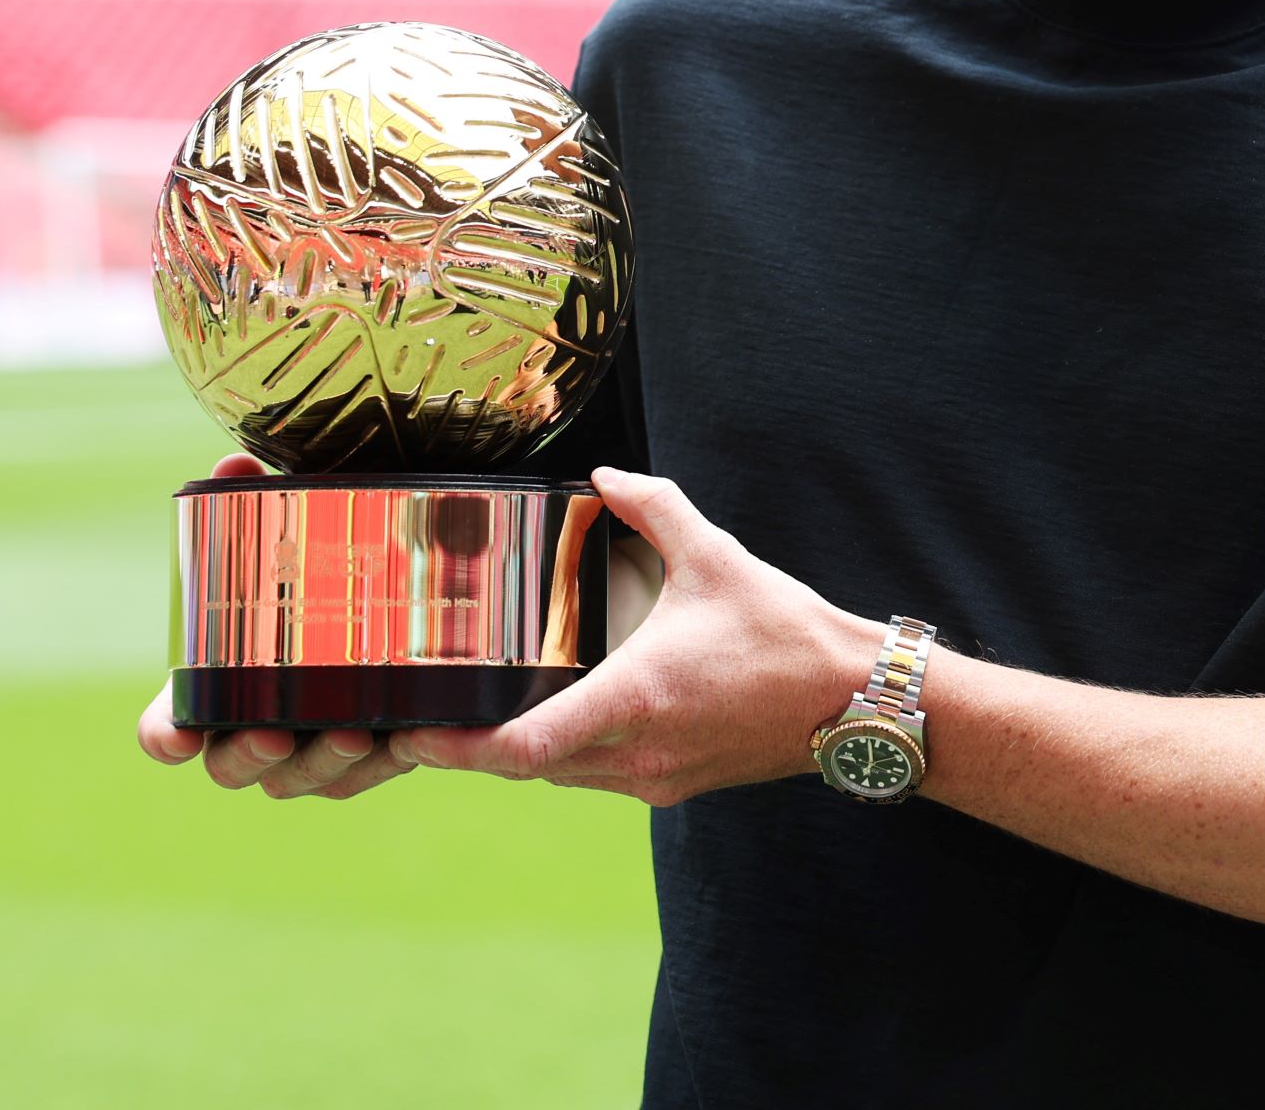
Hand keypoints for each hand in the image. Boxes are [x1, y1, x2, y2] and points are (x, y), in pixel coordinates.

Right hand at [135, 452, 415, 802]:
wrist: (415, 572)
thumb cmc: (329, 553)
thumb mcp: (306, 520)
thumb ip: (261, 494)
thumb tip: (233, 466)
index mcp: (221, 676)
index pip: (171, 722)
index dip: (166, 734)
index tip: (177, 736)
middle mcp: (259, 719)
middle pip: (232, 765)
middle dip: (246, 758)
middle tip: (273, 734)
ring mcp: (313, 740)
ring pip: (300, 778)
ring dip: (320, 764)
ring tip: (351, 730)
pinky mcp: (373, 745)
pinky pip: (369, 771)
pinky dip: (383, 761)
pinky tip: (405, 737)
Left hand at [388, 468, 880, 803]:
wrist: (851, 700)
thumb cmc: (785, 632)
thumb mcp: (716, 555)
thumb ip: (654, 509)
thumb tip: (604, 478)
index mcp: (636, 695)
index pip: (522, 748)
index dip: (457, 748)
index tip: (413, 731)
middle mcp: (636, 750)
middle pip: (524, 767)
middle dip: (471, 748)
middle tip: (425, 717)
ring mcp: (654, 778)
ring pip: (559, 775)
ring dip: (520, 751)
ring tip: (484, 710)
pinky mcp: (672, 786)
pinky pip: (596, 776)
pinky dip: (567, 752)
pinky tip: (567, 711)